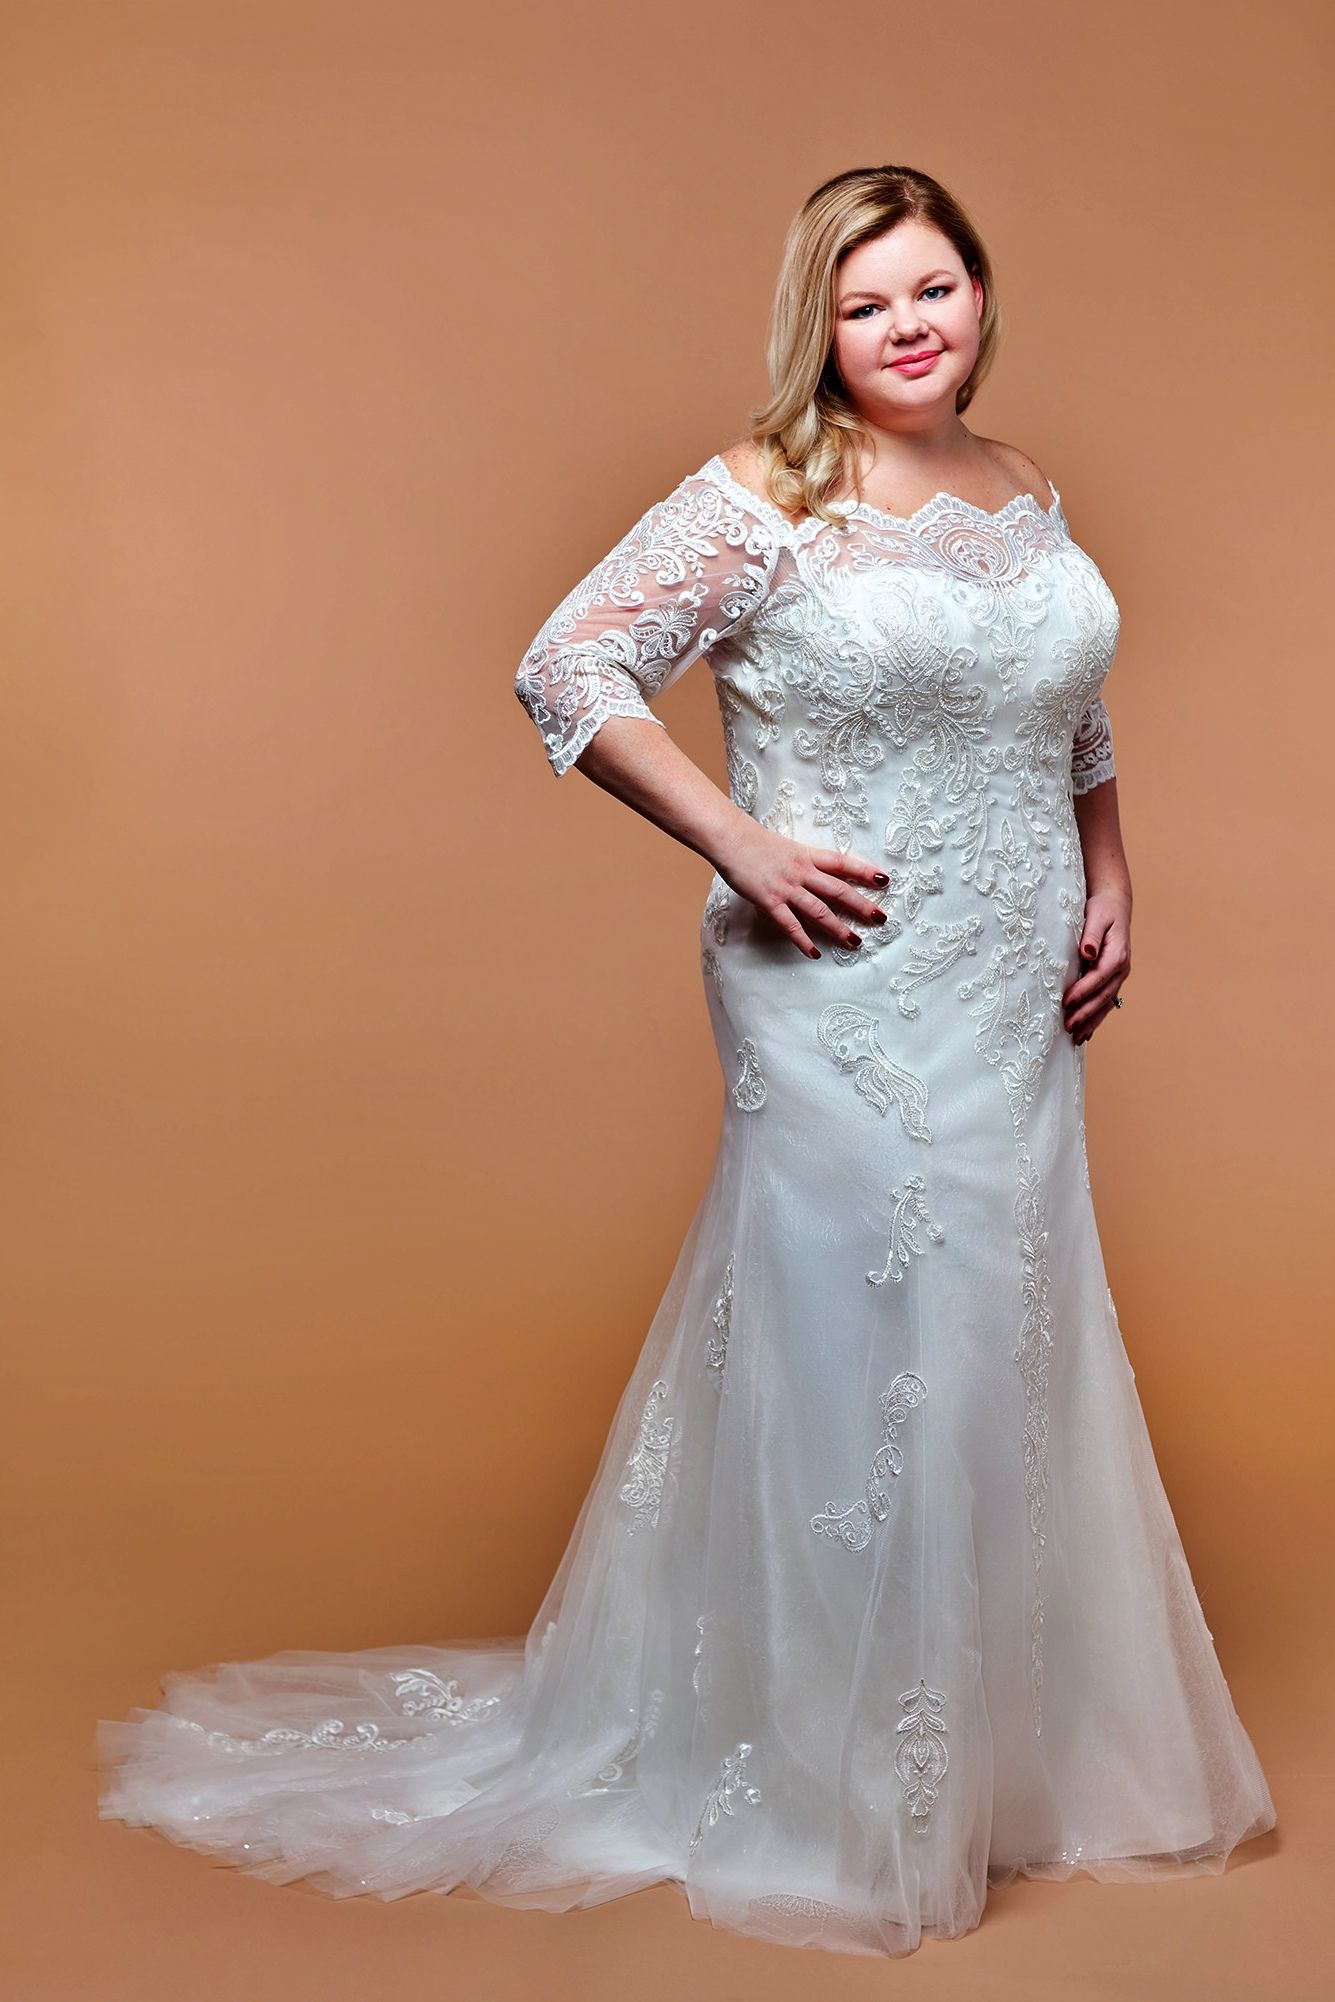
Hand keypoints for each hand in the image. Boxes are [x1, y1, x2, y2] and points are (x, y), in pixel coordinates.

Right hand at [714, 823, 891, 959]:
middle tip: (880, 918)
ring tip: (854, 942)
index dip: (864, 872)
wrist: (731, 839)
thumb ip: (802, 862)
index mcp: (807, 855)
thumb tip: (816, 876)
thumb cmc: (755, 842)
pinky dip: (803, 940)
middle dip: (861, 905)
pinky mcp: (770, 901)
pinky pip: (790, 925)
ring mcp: (787, 888)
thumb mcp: (786, 848)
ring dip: (838, 928)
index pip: (842, 863)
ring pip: (820, 910)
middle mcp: (802, 871)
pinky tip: (814, 953)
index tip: (884, 880)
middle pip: (839, 890)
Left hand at [1063, 890, 1130, 1042]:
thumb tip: (1087, 951)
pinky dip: (1095, 1017)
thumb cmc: (1102, 909)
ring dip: (1091, 1021)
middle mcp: (1122, 968)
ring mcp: (1119, 976)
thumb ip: (1091, 934)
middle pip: (1103, 995)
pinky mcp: (1112, 979)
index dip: (1083, 990)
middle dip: (1086, 1013)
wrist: (1114, 906)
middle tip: (1068, 1027)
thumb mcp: (1096, 915)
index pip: (1099, 976)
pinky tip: (1086, 1032)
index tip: (1066, 1001)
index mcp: (1118, 954)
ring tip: (1076, 1038)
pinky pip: (1105, 1002)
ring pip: (1105, 1003)